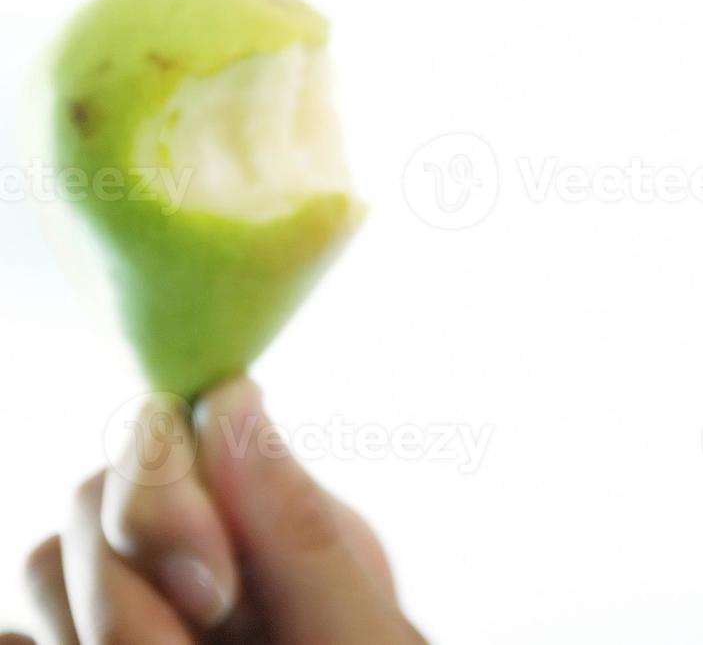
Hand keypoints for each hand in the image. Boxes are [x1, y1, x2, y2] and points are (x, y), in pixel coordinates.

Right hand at [10, 378, 426, 643]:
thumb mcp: (354, 633)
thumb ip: (296, 529)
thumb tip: (230, 396)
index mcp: (261, 512)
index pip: (167, 438)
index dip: (166, 500)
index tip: (217, 588)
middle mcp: (184, 545)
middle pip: (90, 503)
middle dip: (127, 591)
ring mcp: (120, 607)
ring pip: (39, 568)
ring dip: (95, 631)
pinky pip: (9, 639)